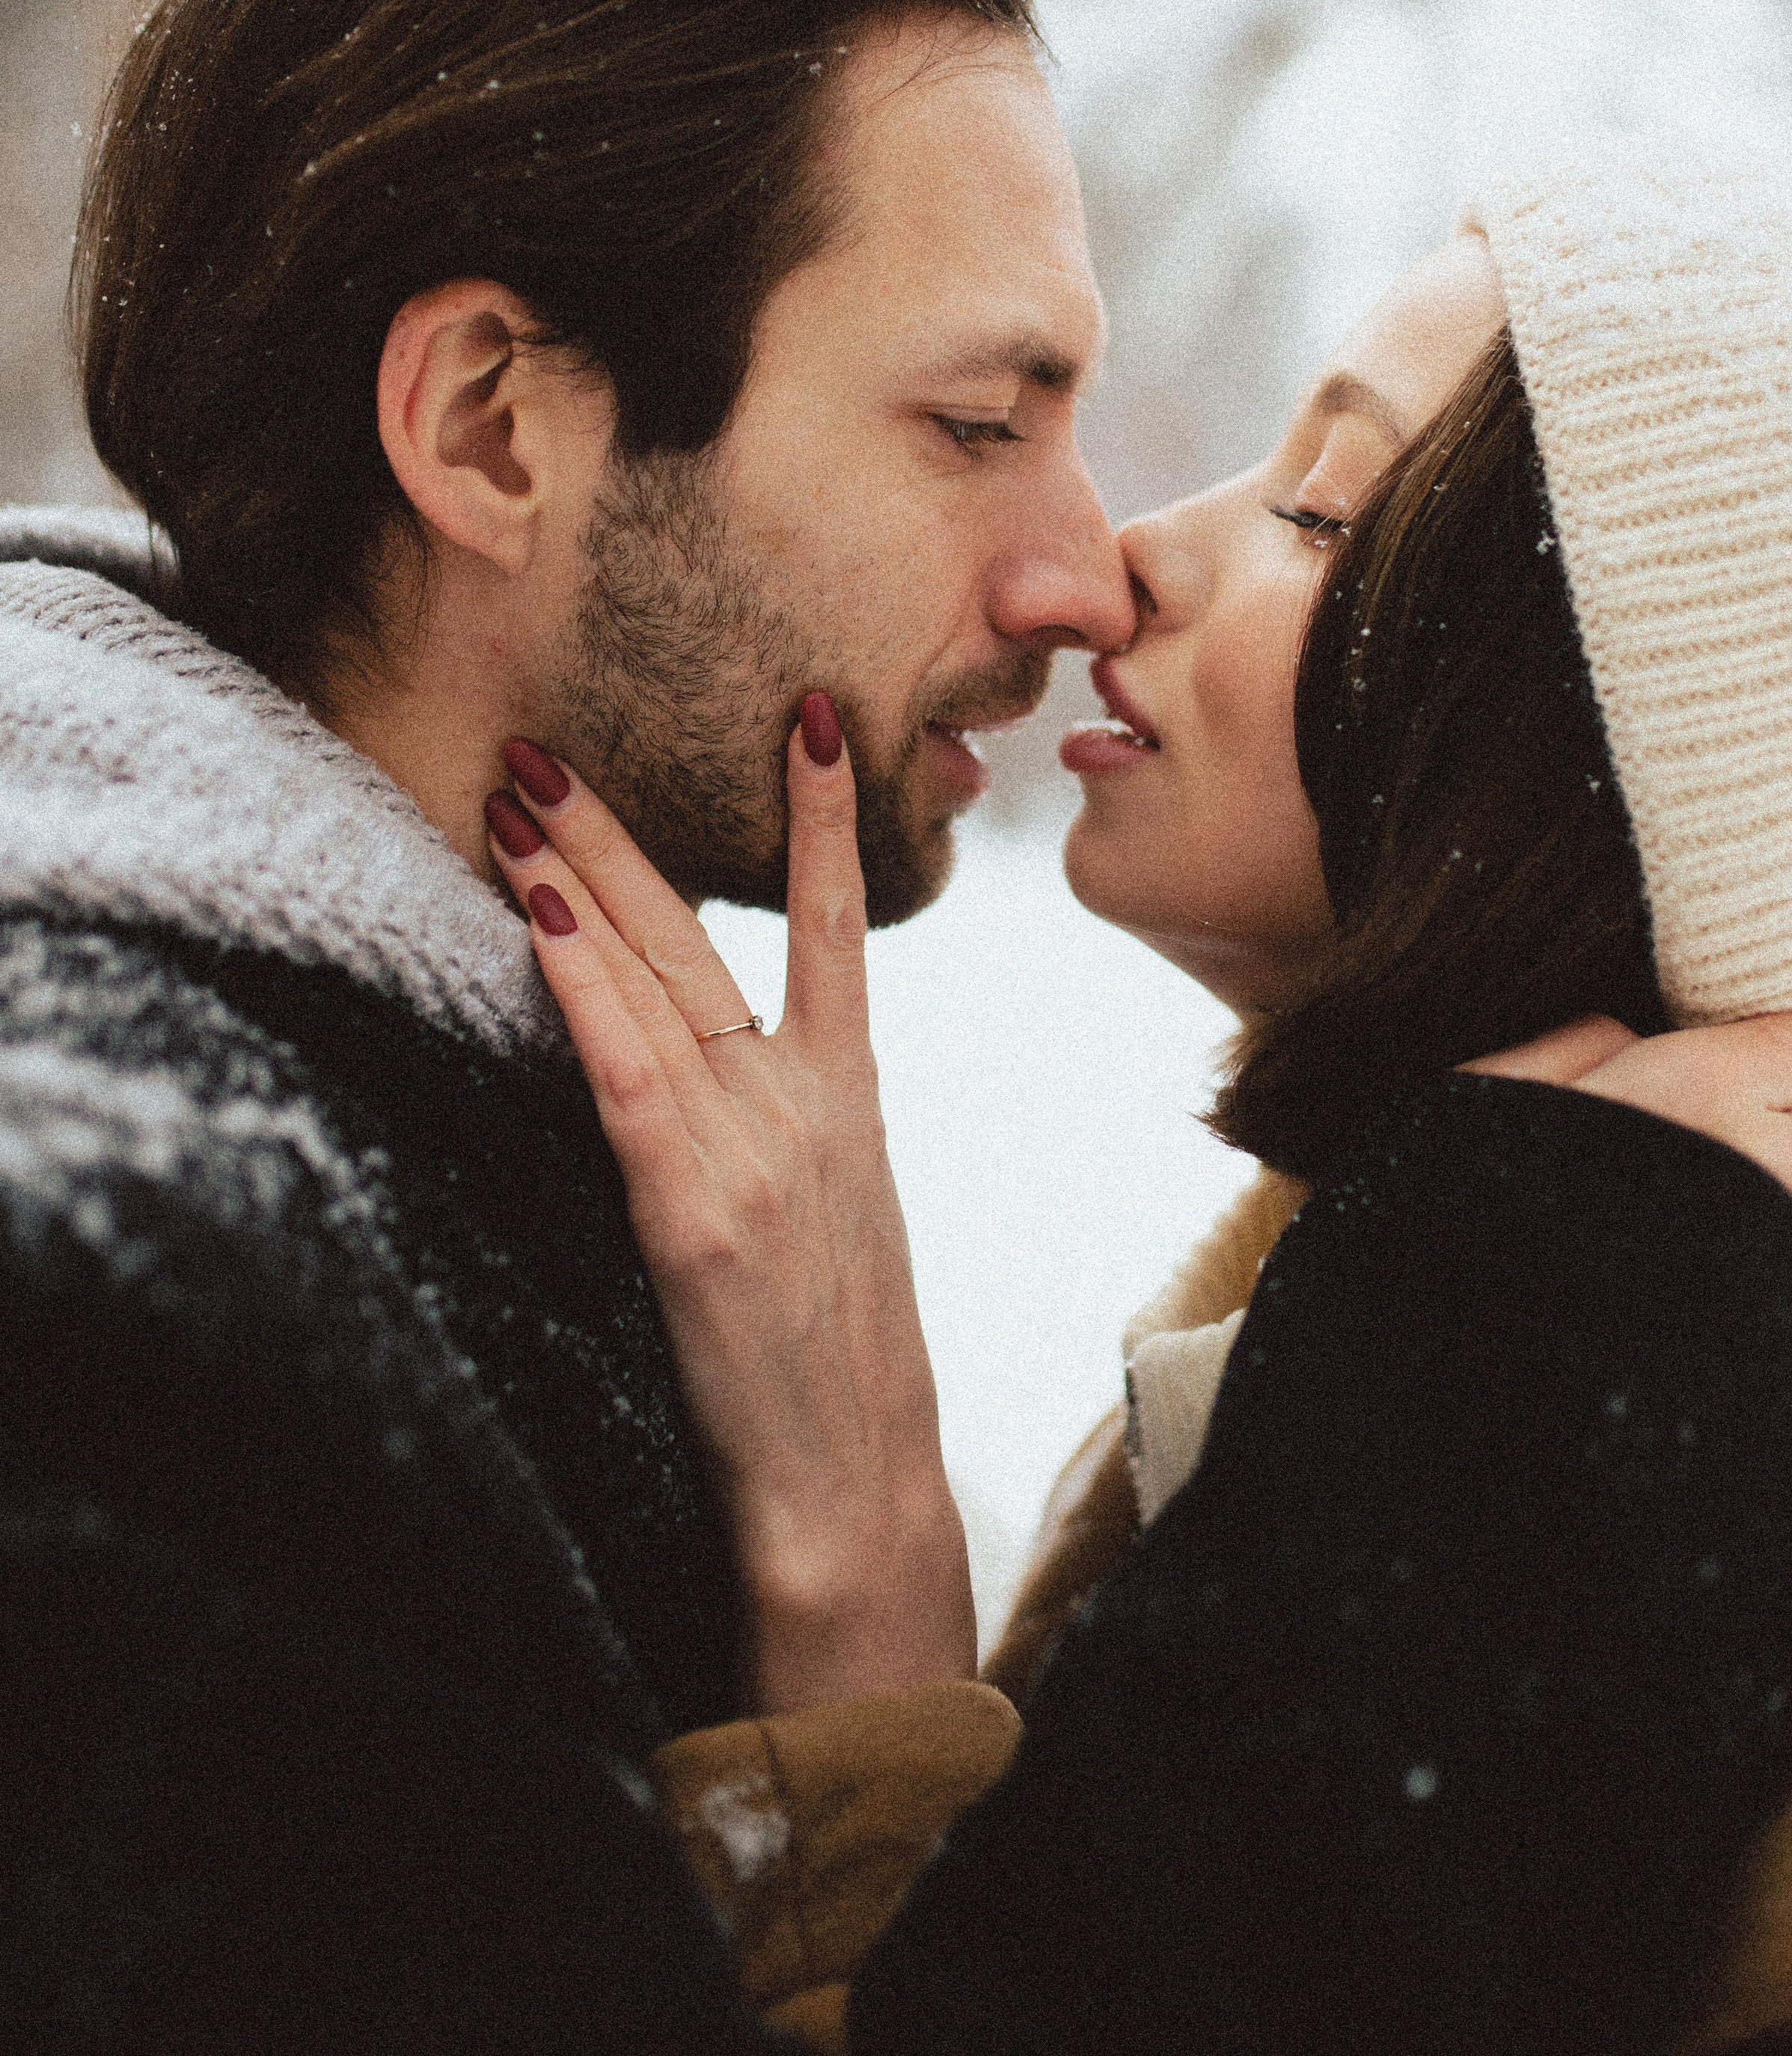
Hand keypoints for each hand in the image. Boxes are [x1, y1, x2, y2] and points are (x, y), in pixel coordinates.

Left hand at [485, 701, 975, 1711]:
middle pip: (706, 930)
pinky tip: (541, 915)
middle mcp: (806, 1101)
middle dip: (619, 830)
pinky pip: (628, 1070)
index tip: (807, 719)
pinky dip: (582, 984)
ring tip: (513, 794)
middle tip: (545, 747)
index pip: (834, 925)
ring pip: (656, 978)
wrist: (857, 1493)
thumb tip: (712, 1067)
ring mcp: (756, 1148)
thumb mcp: (841, 1219)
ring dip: (576, 876)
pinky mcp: (698, 1211)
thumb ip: (789, 1127)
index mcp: (850, 1097)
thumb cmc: (839, 1368)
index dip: (821, 818)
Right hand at [1463, 1010, 1791, 1341]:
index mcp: (1697, 1086)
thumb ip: (1582, 1047)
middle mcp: (1771, 1160)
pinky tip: (1738, 1300)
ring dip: (1787, 1220)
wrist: (1478, 1379)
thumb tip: (1637, 1036)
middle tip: (1685, 1179)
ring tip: (1692, 1257)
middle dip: (1773, 1140)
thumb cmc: (1467, 1226)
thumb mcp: (1490, 1101)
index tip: (1743, 1085)